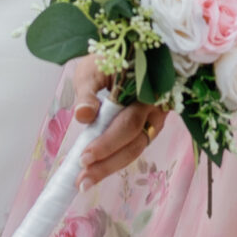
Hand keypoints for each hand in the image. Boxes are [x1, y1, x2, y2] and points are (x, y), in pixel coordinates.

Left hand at [67, 57, 165, 187]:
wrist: (122, 53)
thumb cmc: (106, 60)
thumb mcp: (92, 69)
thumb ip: (88, 92)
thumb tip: (83, 116)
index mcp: (145, 88)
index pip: (128, 122)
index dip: (107, 143)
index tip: (84, 158)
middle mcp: (155, 107)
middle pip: (133, 141)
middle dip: (106, 163)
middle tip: (81, 179)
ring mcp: (155, 119)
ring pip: (135, 149)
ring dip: (109, 167)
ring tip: (84, 182)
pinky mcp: (148, 127)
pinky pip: (132, 147)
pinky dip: (113, 160)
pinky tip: (95, 172)